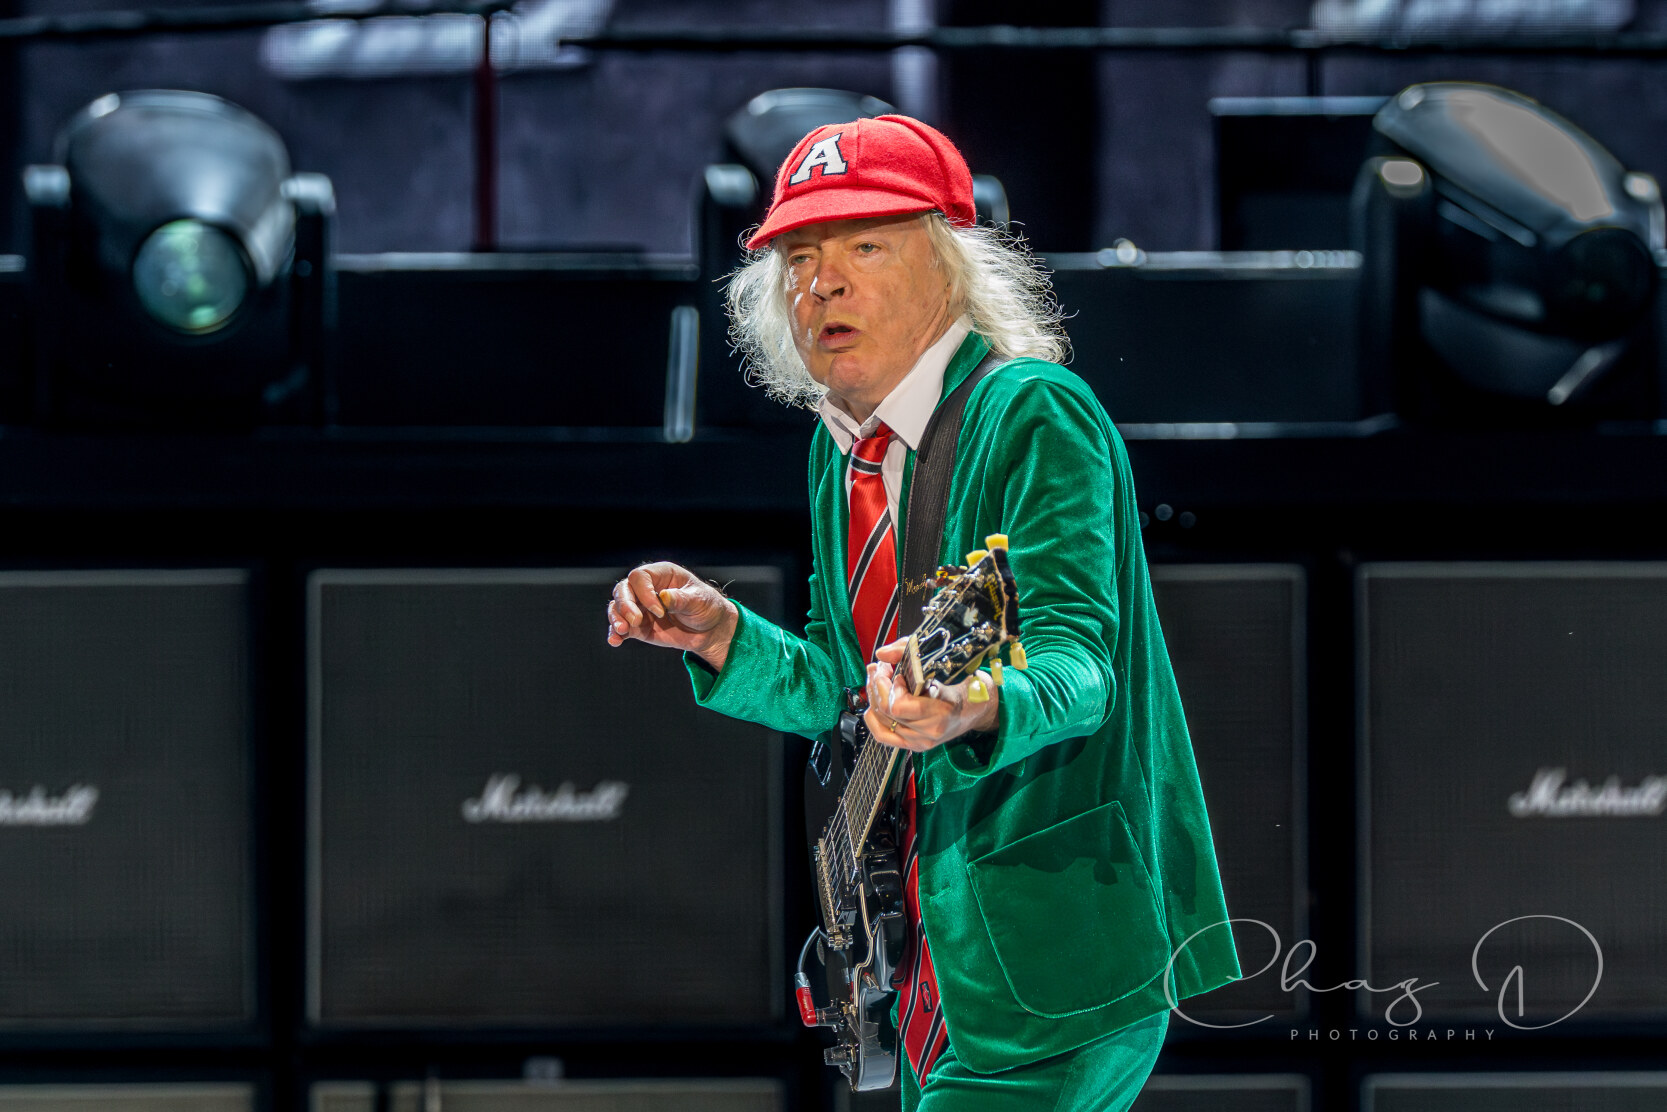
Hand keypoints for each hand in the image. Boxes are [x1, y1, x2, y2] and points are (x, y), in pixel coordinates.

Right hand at [607, 561, 738, 670]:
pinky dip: (615, 634)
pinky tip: (615, 641)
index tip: (659, 611)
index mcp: (662, 575)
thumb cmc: (706, 607)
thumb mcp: (699, 601)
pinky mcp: (638, 627)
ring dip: (616, 618)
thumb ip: (681, 599)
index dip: (644, 592)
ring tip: (622, 631)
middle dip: (625, 605)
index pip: (640, 576)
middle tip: (635, 621)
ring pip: (617, 607)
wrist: (709, 631)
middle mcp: (647, 589)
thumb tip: (664, 596)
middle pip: (623, 589)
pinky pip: (621, 628)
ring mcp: (640, 608)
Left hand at [862, 637, 998, 752]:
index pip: (899, 706)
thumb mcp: (941, 663)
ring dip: (874, 697)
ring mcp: (920, 741)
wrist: (974, 708)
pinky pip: (883, 736)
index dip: (890, 687)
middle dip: (877, 685)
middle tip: (881, 668)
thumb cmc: (960, 685)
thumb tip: (883, 654)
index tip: (896, 671)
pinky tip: (874, 704)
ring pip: (881, 722)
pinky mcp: (913, 745)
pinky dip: (873, 719)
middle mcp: (930, 731)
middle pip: (887, 712)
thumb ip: (909, 652)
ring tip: (877, 680)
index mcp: (941, 712)